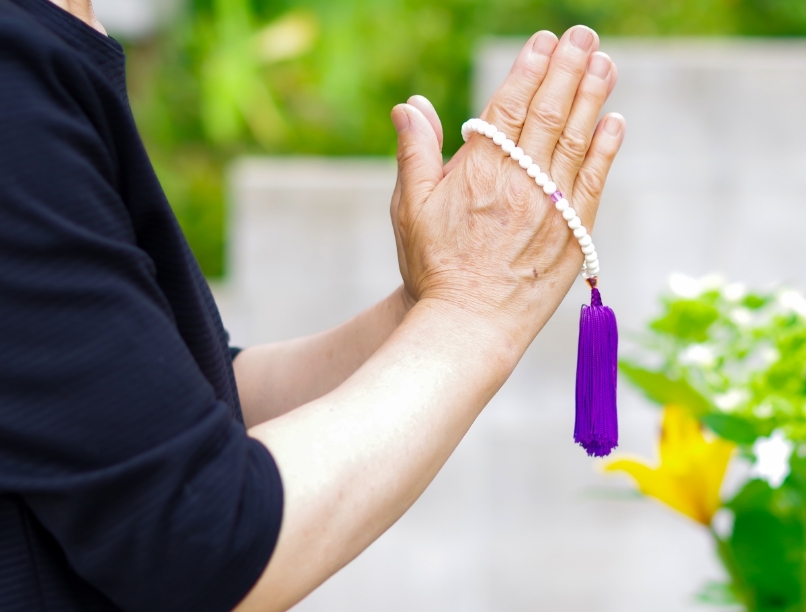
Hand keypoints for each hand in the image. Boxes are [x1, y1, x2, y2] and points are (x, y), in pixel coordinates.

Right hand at [390, 26, 623, 345]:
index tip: (545, 41)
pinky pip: (594, 182)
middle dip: (568, 69)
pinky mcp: (575, 234)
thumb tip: (410, 105)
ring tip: (604, 62)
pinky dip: (607, 149)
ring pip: (578, 140)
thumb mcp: (409, 207)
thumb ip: (415, 152)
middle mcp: (521, 182)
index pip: (510, 107)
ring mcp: (552, 208)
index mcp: (479, 171)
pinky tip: (615, 121)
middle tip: (584, 36)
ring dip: (594, 97)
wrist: (468, 324)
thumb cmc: (434, 267)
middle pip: (550, 113)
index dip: (529, 70)